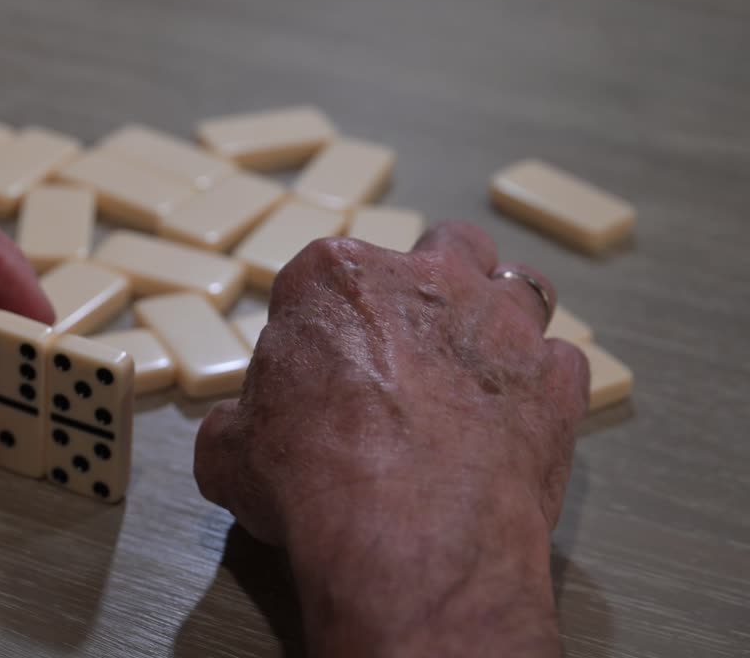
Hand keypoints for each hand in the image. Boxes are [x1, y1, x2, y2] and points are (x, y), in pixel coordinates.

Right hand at [194, 222, 588, 655]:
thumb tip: (234, 440)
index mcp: (333, 278)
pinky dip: (540, 388)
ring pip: (517, 287)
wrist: (406, 540)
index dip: (326, 317)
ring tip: (476, 371)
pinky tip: (514, 424)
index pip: (327, 271)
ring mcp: (500, 325)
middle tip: (411, 342)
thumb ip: (234, 429)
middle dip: (431, 285)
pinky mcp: (555, 381)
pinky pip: (559, 366)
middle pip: (441, 249)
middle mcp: (424, 279)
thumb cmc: (313, 481)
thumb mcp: (231, 457)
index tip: (323, 358)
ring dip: (498, 320)